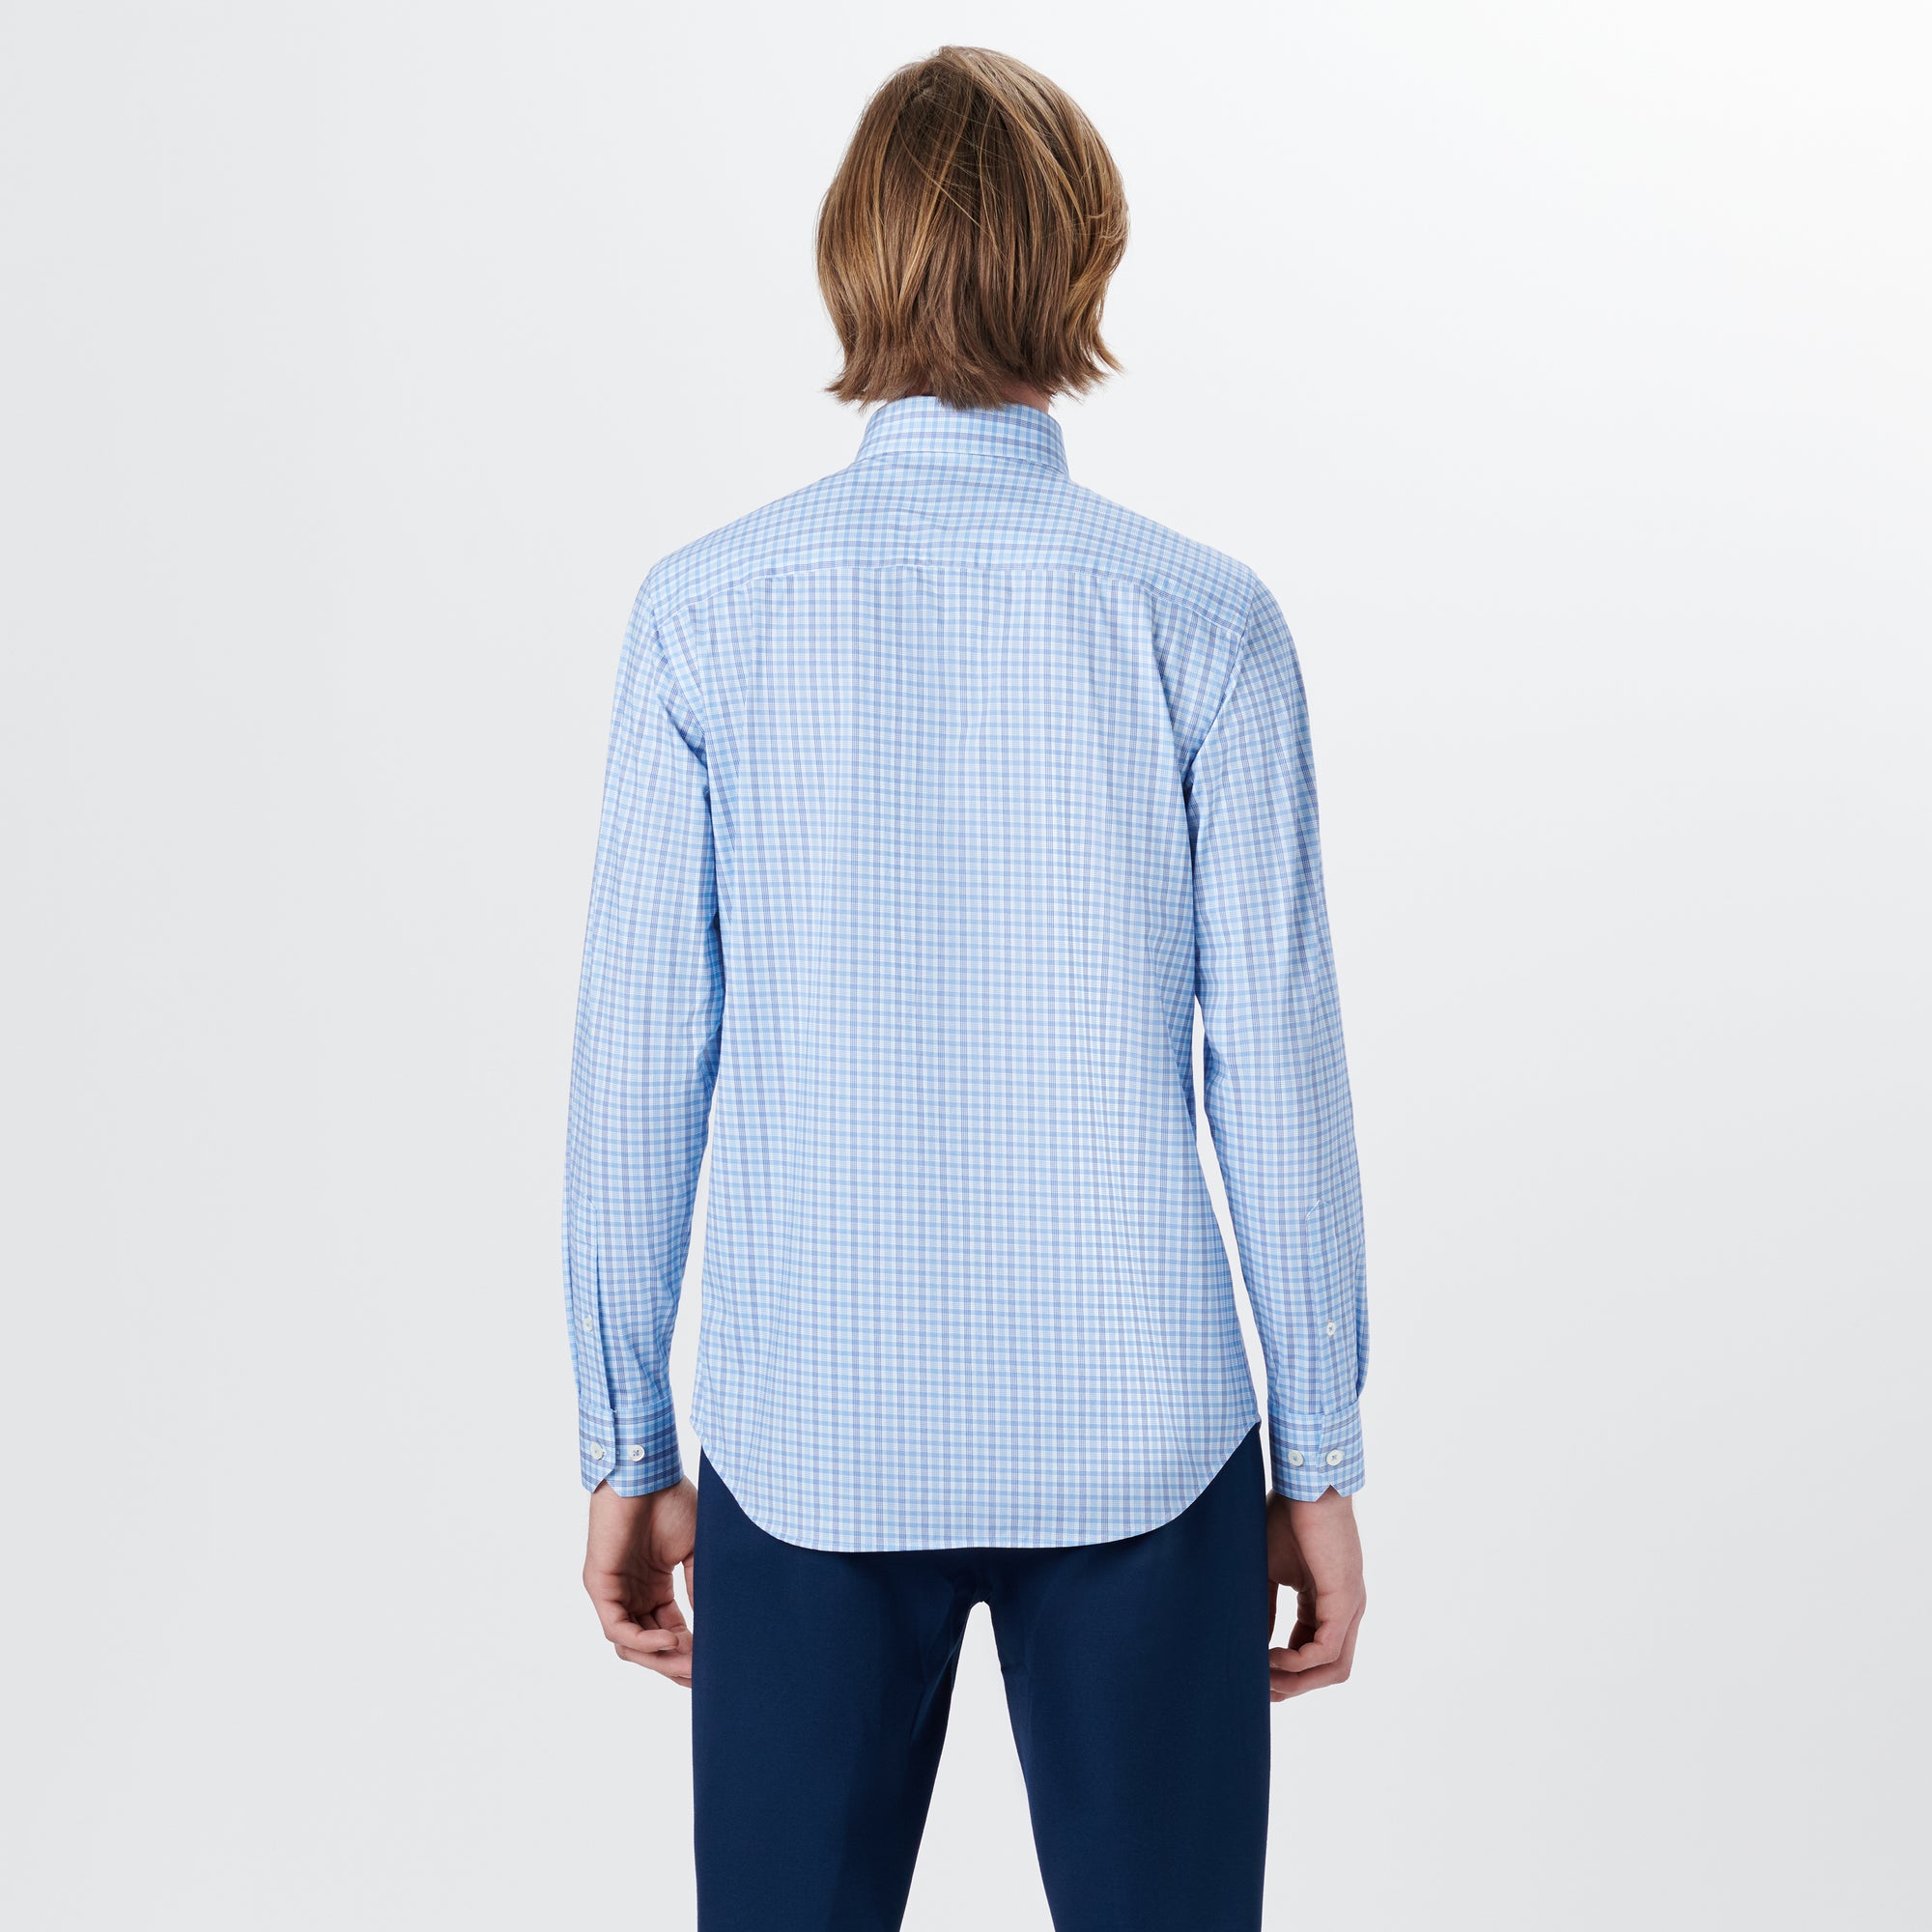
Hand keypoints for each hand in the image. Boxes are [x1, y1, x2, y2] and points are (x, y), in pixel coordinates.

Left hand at [584, 1475, 697, 1685]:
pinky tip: (670, 1640)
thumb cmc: (670, 1502)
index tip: (713, 1665)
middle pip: (650, 1647)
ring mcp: (614, 1593)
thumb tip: (713, 1627)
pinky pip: (617, 1629)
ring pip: (631, 1646)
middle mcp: (631, 1594)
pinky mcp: (600, 1587)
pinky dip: (643, 1641)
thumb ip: (698, 1588)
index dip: (689, 1652)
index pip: (669, 1633)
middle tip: (701, 1677)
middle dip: (675, 1665)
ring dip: (660, 1659)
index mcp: (653, 1587)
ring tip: (690, 1662)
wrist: (647, 1474)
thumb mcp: (694, 1551)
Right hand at [1265, 1487, 1365, 1700]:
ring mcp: (1350, 1607)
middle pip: (1329, 1670)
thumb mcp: (1269, 1570)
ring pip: (1334, 1669)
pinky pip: (1326, 1650)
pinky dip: (1297, 1662)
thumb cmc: (1287, 1515)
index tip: (1254, 1677)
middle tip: (1258, 1691)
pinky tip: (1270, 1656)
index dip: (1286, 1672)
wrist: (1304, 1483)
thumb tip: (1254, 1644)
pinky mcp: (1345, 1600)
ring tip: (1263, 1678)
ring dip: (1297, 1682)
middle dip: (1293, 1687)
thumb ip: (1266, 1608)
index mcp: (1329, 1600)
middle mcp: (1346, 1609)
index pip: (1314, 1652)